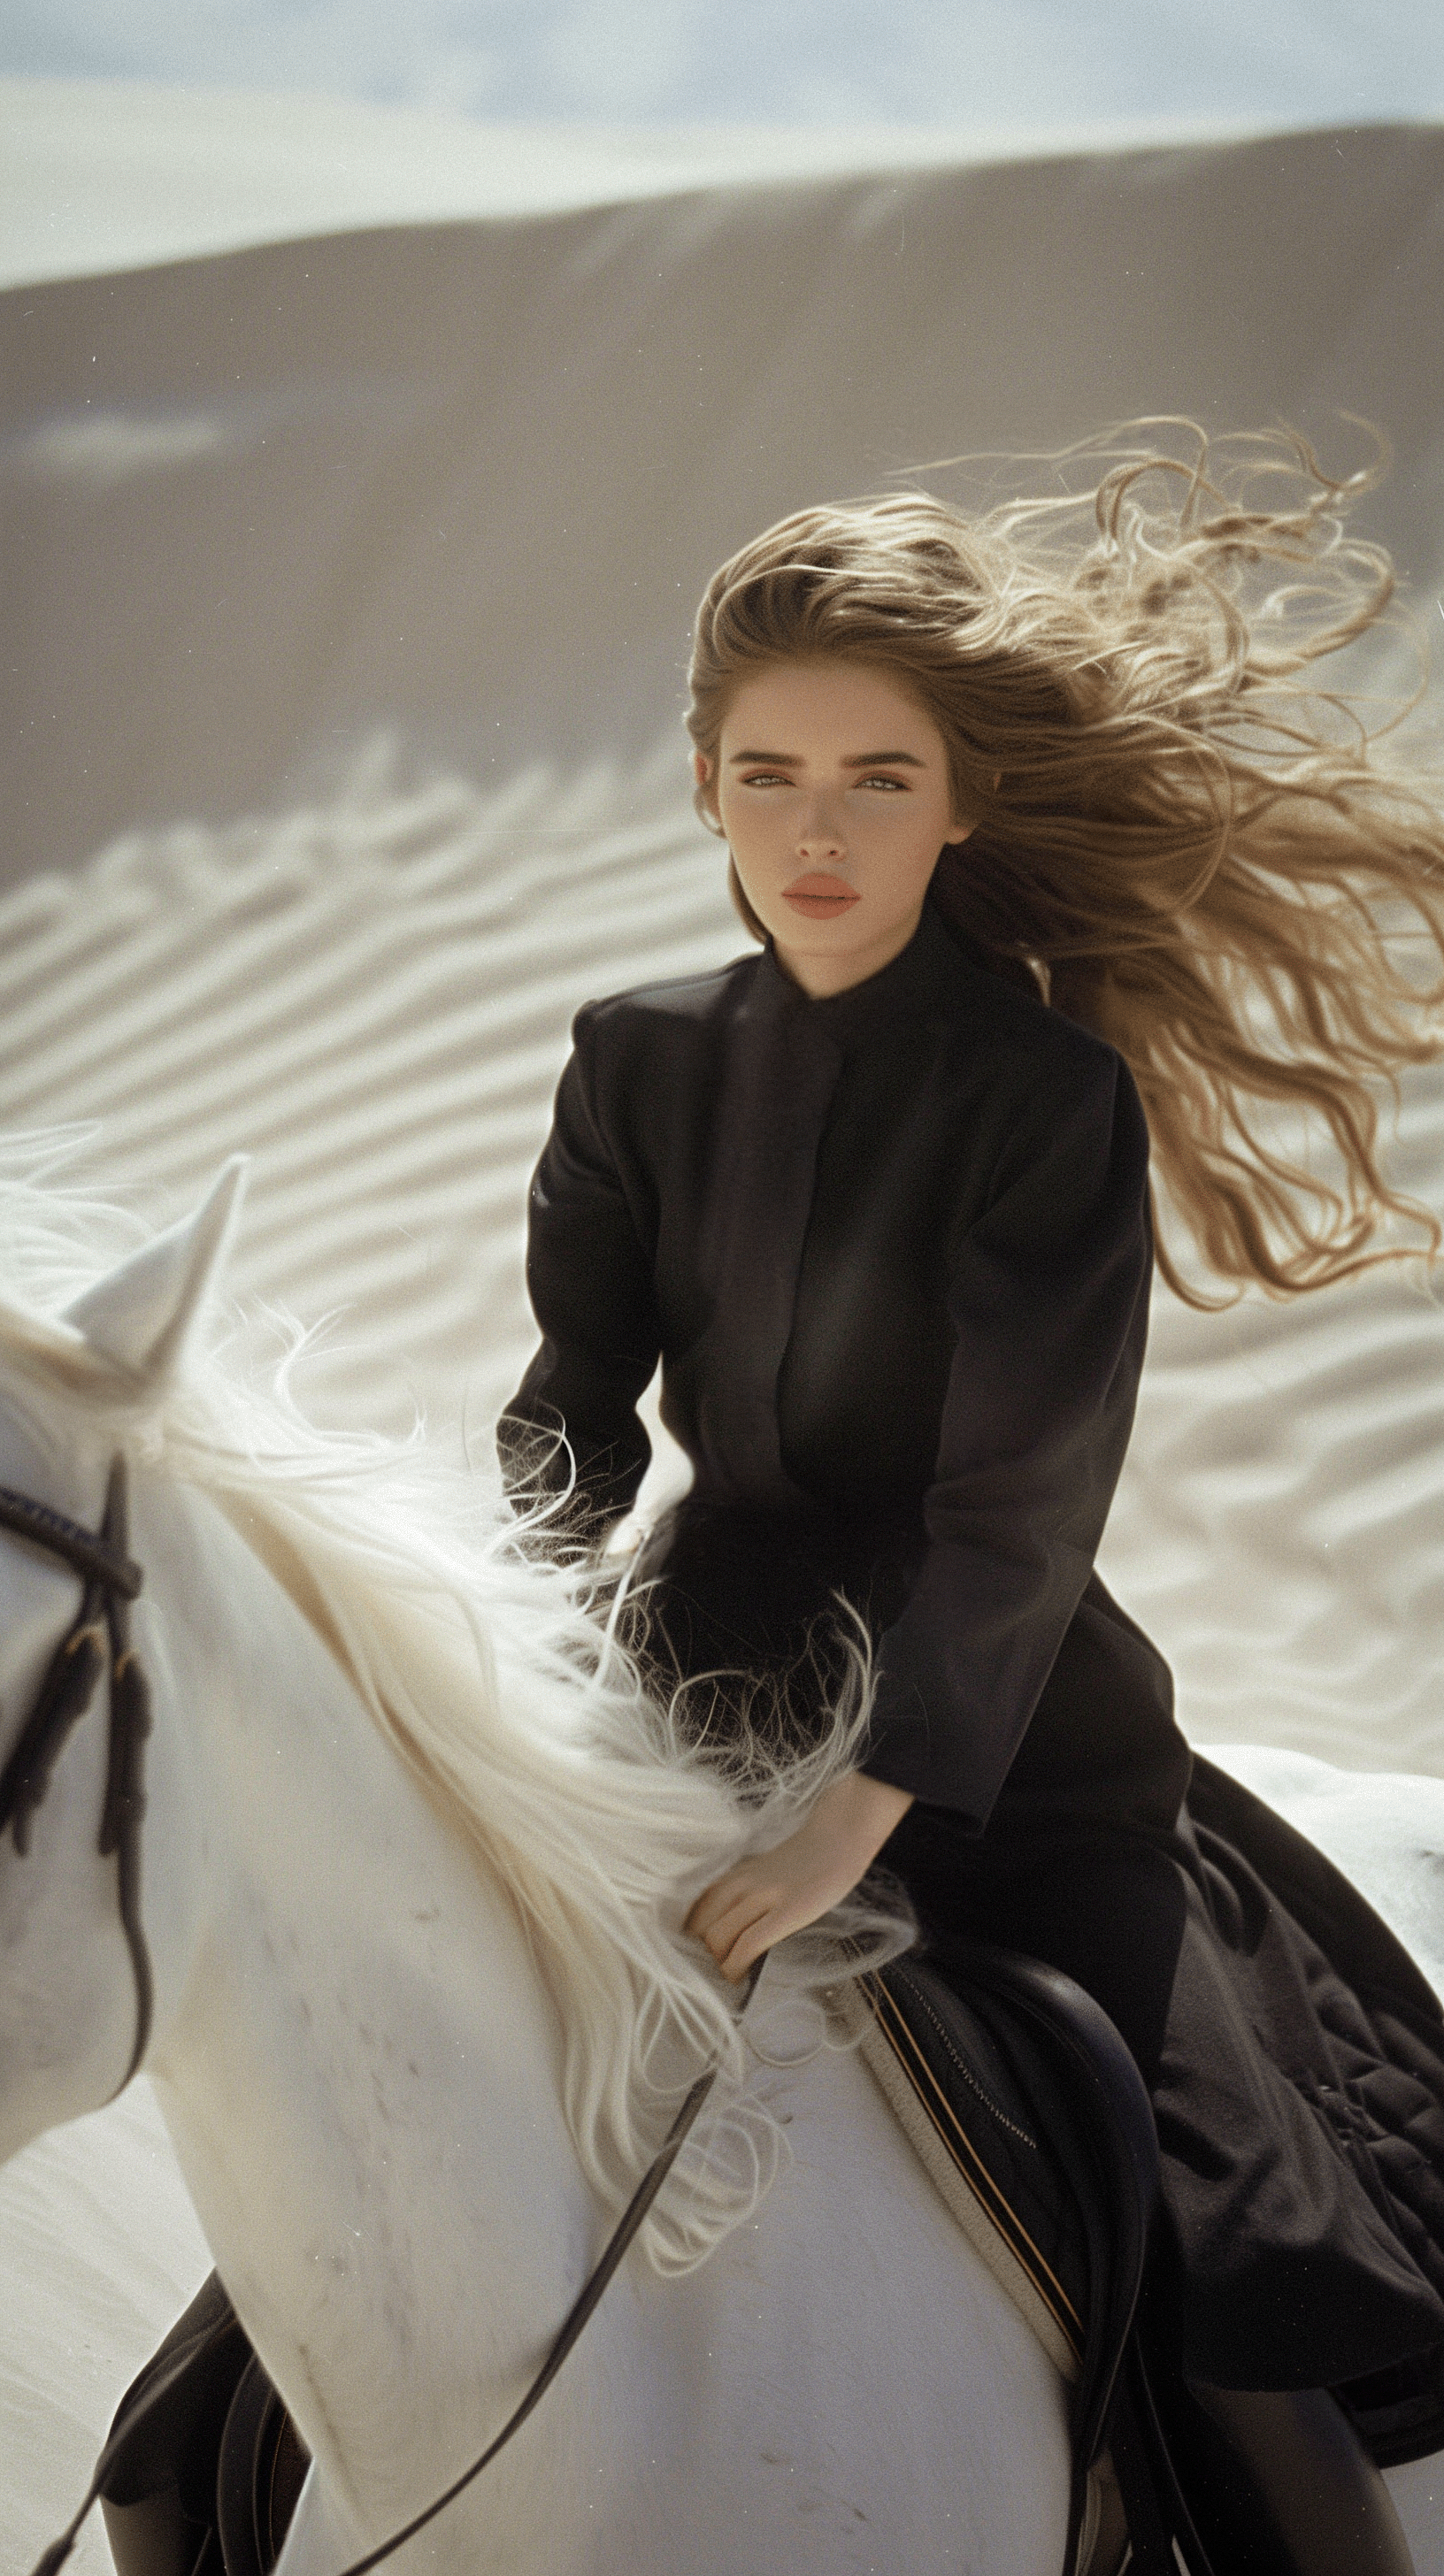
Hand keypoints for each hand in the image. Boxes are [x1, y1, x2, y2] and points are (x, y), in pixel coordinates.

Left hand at [685, 1772, 913, 1981]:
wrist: (838, 1836)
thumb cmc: (802, 1859)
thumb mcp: (759, 1871)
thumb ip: (737, 1893)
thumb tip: (717, 1930)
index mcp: (730, 1876)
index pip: (691, 1913)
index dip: (688, 1942)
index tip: (695, 1960)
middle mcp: (739, 1883)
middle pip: (699, 1929)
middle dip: (701, 1957)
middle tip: (713, 1974)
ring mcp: (762, 1896)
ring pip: (717, 1938)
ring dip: (717, 1965)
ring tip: (726, 1978)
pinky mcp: (788, 1910)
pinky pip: (748, 1945)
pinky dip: (736, 1966)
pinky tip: (740, 1977)